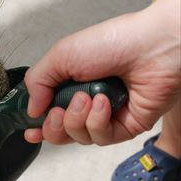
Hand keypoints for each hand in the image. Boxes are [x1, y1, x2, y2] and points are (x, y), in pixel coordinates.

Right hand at [24, 0, 180, 145]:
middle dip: (54, 126)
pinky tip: (104, 103)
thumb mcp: (60, 54)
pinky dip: (98, 121)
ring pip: (79, 137)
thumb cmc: (112, 42)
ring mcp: (107, 116)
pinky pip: (102, 138)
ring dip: (77, 119)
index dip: (39, 124)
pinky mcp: (126, 126)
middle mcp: (87, 102)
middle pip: (60, 132)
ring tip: (86, 98)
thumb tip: (31, 109)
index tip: (30, 130)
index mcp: (70, 84)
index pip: (49, 113)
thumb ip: (37, 81)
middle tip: (57, 112)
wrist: (151, 47)